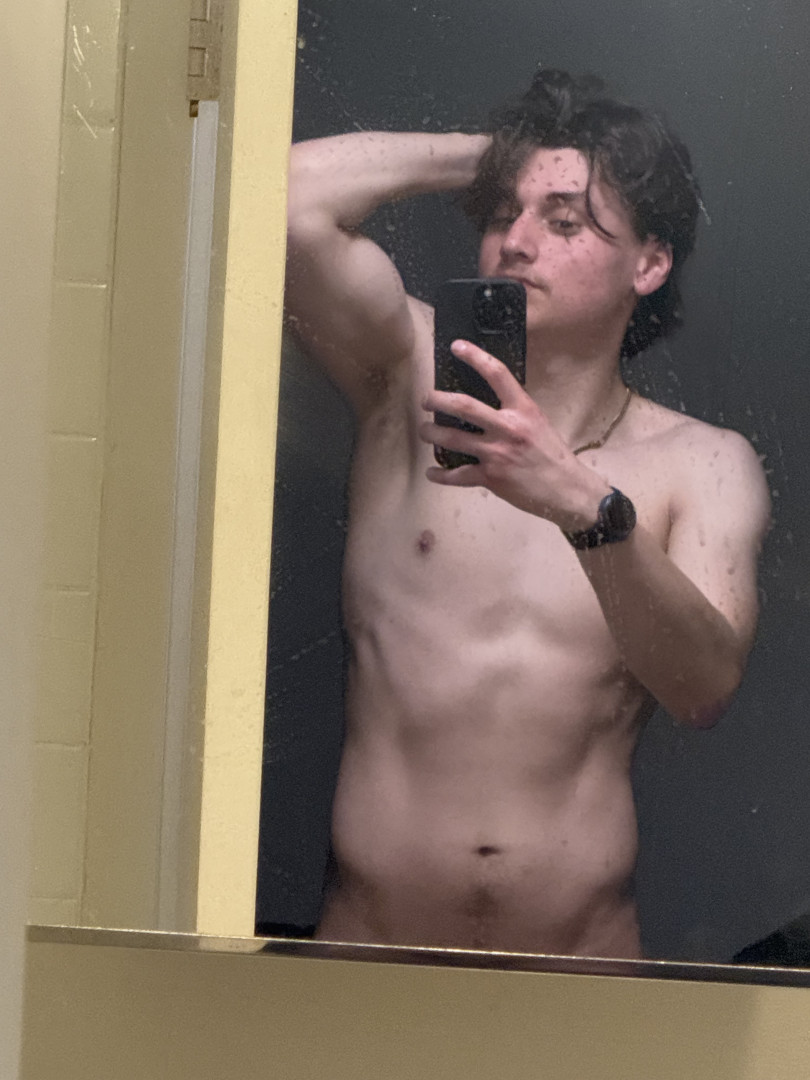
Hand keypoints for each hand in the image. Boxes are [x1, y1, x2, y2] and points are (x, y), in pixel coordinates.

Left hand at [419, 340, 609, 528]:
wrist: (566, 490)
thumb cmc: (552, 455)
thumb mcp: (538, 423)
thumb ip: (514, 412)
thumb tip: (489, 402)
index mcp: (523, 410)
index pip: (497, 374)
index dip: (474, 356)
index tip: (456, 346)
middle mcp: (508, 428)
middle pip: (463, 406)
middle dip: (437, 400)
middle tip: (425, 399)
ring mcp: (497, 453)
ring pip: (452, 439)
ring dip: (431, 433)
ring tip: (424, 431)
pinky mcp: (490, 477)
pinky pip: (457, 475)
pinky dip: (440, 475)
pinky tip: (431, 472)